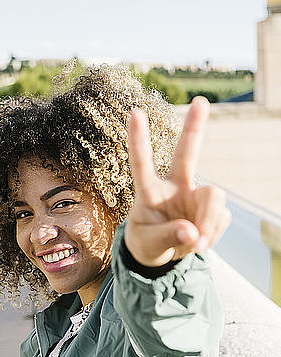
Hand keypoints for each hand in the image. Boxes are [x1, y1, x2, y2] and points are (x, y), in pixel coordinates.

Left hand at [124, 97, 230, 266]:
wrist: (163, 254)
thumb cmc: (147, 242)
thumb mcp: (148, 244)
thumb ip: (168, 237)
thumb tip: (193, 233)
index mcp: (150, 191)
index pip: (142, 163)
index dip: (138, 140)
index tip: (135, 112)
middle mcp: (174, 186)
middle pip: (186, 153)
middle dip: (194, 127)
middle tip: (200, 102)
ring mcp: (195, 194)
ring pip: (213, 195)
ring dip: (209, 221)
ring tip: (196, 243)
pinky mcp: (212, 208)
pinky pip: (221, 218)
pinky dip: (212, 234)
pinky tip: (200, 241)